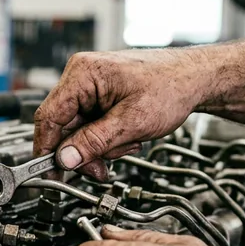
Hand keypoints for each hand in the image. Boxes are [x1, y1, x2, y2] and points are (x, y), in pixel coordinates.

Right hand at [34, 50, 212, 179]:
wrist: (197, 79)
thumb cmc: (172, 86)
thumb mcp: (132, 121)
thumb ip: (94, 142)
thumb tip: (65, 159)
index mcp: (83, 73)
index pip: (49, 116)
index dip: (47, 149)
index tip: (50, 172)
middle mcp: (82, 76)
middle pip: (64, 126)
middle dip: (83, 152)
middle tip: (100, 169)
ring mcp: (90, 85)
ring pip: (78, 130)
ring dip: (99, 147)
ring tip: (126, 144)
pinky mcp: (100, 96)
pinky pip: (91, 125)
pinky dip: (106, 139)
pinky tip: (126, 137)